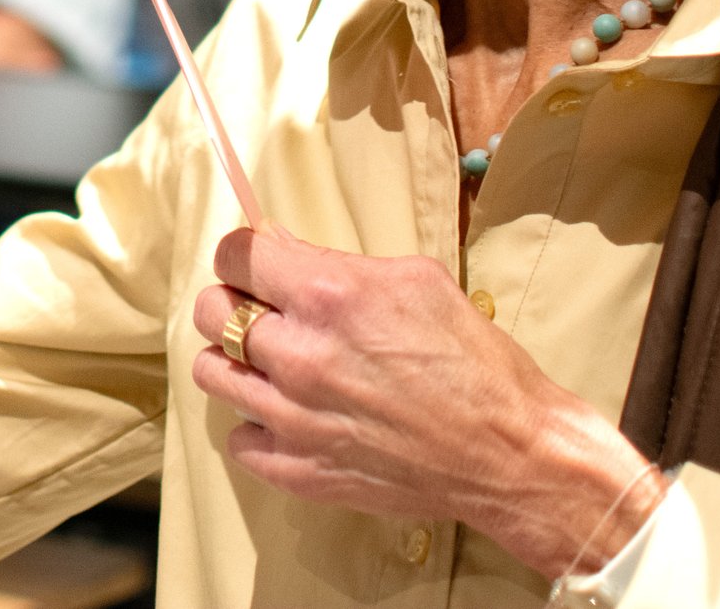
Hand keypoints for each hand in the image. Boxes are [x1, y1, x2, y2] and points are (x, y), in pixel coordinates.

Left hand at [188, 228, 663, 578]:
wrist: (508, 454)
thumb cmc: (473, 360)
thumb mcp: (416, 280)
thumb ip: (338, 262)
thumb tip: (282, 249)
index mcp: (328, 296)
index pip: (235, 255)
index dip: (243, 255)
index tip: (258, 264)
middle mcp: (299, 355)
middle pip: (211, 312)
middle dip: (234, 302)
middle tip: (266, 312)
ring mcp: (292, 418)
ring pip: (211, 373)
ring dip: (237, 362)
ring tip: (273, 365)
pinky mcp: (297, 470)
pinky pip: (238, 438)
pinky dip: (258, 425)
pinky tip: (292, 416)